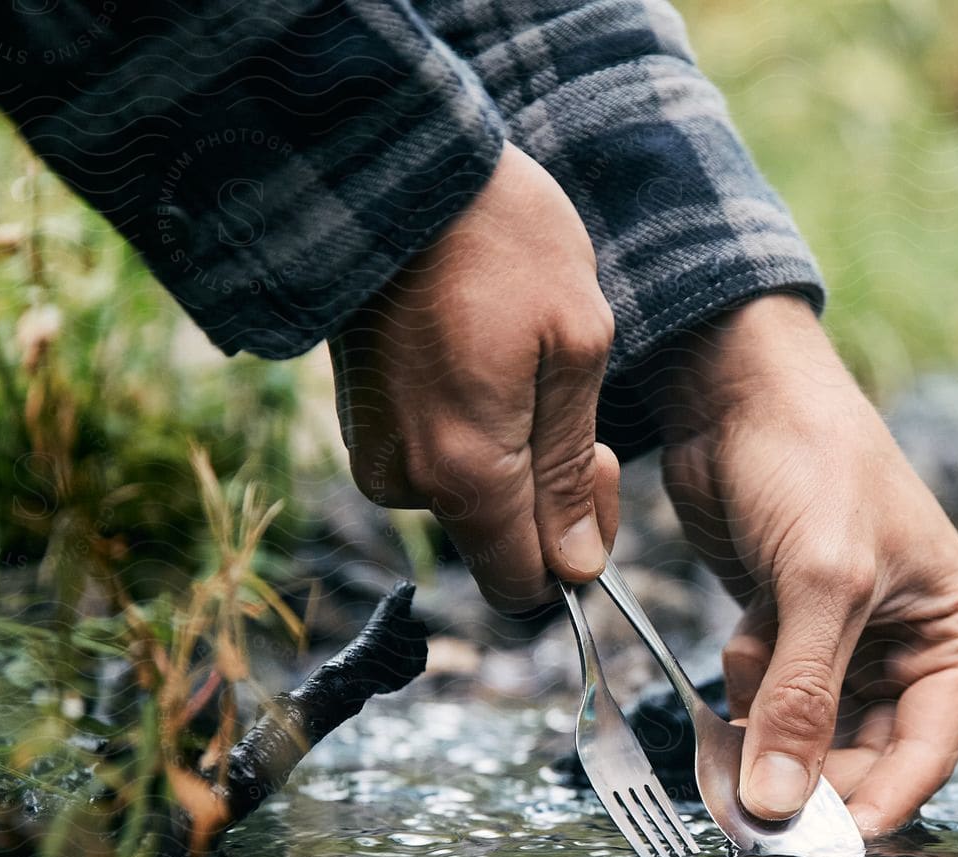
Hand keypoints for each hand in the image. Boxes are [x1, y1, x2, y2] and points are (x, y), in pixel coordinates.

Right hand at [329, 142, 618, 611]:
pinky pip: (431, 459)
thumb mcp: (576, 347)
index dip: (573, 555)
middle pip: (496, 542)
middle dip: (545, 496)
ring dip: (508, 455)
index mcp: (468, 472)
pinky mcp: (362, 421)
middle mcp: (409, 480)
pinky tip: (479, 354)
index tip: (596, 474)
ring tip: (519, 360)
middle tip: (566, 400)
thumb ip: (571, 471)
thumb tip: (576, 569)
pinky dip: (468, 429)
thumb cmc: (501, 242)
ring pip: (466, 499)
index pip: (523, 587)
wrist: (390, 167)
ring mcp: (376, 451)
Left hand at [657, 296, 957, 835]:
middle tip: (749, 817)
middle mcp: (916, 645)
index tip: (814, 849)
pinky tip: (739, 645)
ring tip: (730, 741)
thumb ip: (801, 698)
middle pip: (866, 757)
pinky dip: (745, 695)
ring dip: (768, 741)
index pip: (926, 753)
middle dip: (808, 780)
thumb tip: (778, 804)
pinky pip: (771, 701)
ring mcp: (852, 642)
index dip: (871, 807)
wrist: (739, 388)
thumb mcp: (821, 584)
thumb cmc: (812, 460)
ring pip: (811, 737)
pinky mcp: (795, 631)